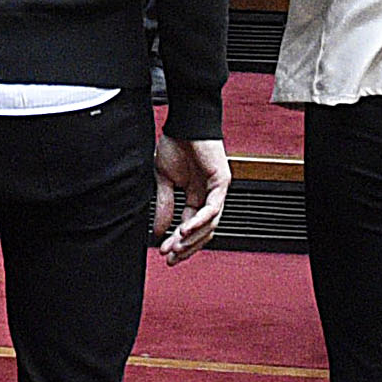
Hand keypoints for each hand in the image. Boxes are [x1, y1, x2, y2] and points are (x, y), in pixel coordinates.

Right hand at [153, 134, 230, 257]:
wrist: (184, 123)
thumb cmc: (175, 144)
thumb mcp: (163, 181)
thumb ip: (164, 206)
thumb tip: (158, 231)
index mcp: (195, 196)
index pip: (190, 227)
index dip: (178, 242)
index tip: (164, 253)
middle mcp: (209, 197)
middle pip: (202, 232)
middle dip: (186, 248)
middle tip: (170, 258)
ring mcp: (217, 191)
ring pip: (209, 225)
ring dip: (191, 239)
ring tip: (175, 247)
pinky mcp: (222, 183)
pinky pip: (212, 209)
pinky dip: (198, 221)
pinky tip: (183, 230)